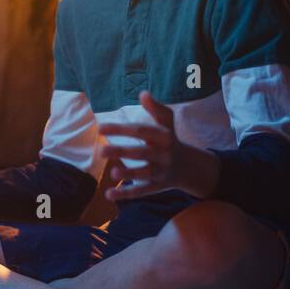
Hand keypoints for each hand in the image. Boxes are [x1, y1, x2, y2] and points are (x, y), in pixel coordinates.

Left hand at [98, 91, 217, 200]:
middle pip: (142, 153)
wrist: (188, 166)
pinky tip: (109, 195)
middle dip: (123, 152)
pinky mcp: (156, 187)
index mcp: (164, 136)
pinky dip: (126, 194)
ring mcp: (161, 172)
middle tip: (102, 151)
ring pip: (145, 174)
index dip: (122, 129)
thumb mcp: (167, 123)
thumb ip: (156, 108)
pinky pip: (141, 192)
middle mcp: (164, 155)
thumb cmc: (170, 139)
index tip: (101, 128)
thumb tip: (143, 93)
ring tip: (113, 173)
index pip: (142, 131)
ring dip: (129, 175)